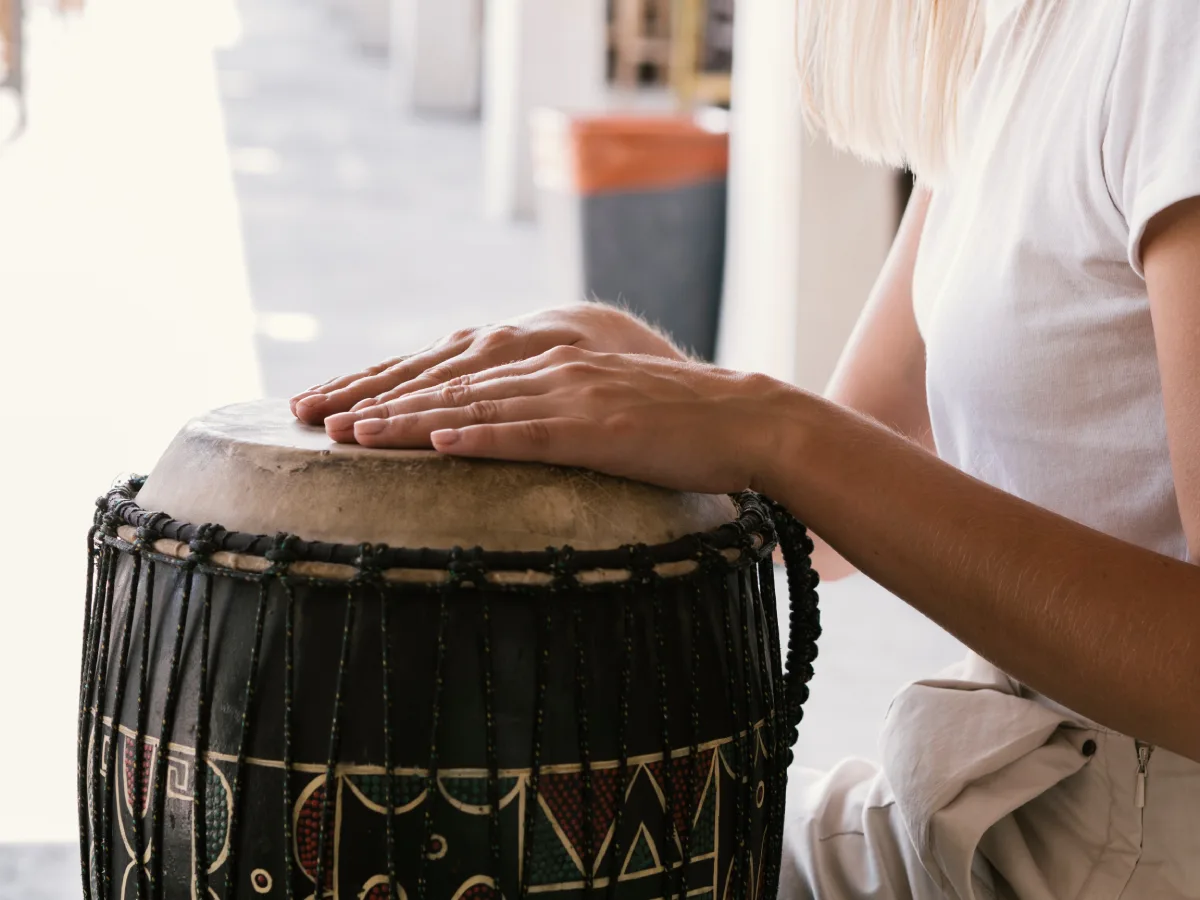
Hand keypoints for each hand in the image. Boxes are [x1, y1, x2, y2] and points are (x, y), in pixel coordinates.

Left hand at [332, 345, 795, 495]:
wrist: (743, 419)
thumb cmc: (674, 426)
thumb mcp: (601, 407)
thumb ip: (551, 412)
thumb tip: (500, 433)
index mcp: (547, 363)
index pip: (454, 375)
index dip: (391, 387)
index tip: (339, 403)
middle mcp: (550, 368)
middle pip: (447, 383)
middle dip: (377, 400)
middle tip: (316, 416)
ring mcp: (573, 395)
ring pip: (474, 406)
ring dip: (407, 420)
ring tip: (353, 433)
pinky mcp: (598, 428)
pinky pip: (528, 434)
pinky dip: (480, 437)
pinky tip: (438, 443)